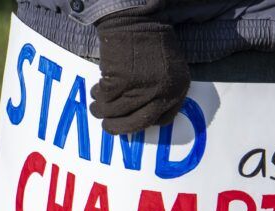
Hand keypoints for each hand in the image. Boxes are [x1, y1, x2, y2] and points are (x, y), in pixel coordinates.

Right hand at [91, 5, 189, 134]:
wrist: (137, 18)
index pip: (162, 120)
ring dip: (102, 111)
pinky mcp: (122, 81)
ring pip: (116, 111)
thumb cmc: (151, 41)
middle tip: (107, 127)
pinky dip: (98, 95)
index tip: (131, 121)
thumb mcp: (169, 68)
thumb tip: (144, 113)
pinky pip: (105, 97)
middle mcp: (162, 92)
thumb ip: (162, 91)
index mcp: (177, 89)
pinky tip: (96, 89)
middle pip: (138, 122)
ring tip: (96, 106)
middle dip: (119, 127)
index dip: (143, 124)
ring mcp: (142, 88)